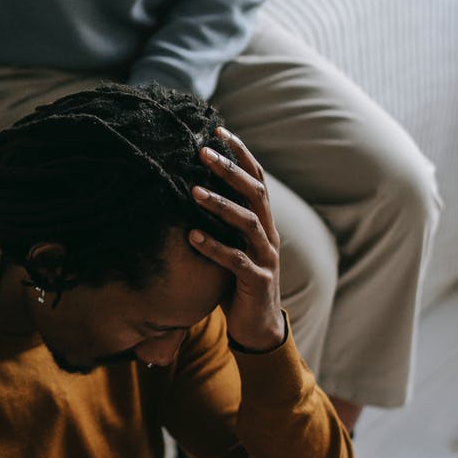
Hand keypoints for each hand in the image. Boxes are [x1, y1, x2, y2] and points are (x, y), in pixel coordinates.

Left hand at [189, 127, 283, 351]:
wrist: (258, 327)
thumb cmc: (237, 280)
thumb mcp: (231, 244)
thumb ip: (221, 220)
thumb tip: (188, 185)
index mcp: (263, 221)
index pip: (256, 178)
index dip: (240, 153)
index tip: (218, 130)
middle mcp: (268, 234)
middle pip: (254, 193)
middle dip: (229, 170)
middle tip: (202, 152)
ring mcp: (265, 257)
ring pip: (247, 223)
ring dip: (219, 205)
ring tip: (192, 192)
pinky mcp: (257, 281)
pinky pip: (235, 261)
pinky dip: (214, 248)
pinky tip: (192, 237)